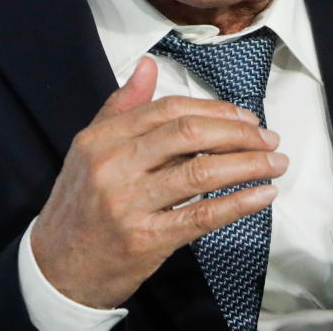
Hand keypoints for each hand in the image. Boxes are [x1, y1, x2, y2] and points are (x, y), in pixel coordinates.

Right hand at [32, 56, 287, 308]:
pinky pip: (201, 216)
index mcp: (101, 139)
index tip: (245, 117)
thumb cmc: (80, 204)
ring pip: (200, 173)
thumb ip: (121, 106)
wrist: (57, 267)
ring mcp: (129, 204)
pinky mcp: (146, 239)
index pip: (167, 110)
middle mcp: (113, 166)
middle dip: (238, 134)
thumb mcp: (89, 150)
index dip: (214, 110)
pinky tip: (262, 195)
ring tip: (275, 163)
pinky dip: (238, 203)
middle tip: (268, 139)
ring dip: (247, 165)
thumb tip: (148, 65)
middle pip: (188, 134)